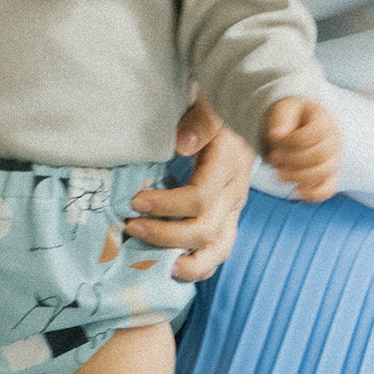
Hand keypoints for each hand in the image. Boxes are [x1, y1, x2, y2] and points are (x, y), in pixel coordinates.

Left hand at [125, 97, 254, 281]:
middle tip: (132, 227)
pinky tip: (173, 268)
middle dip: (166, 235)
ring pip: (220, 249)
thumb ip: (200, 122)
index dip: (166, 205)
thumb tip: (182, 145)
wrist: (241, 118)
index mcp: (229, 165)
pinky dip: (199, 267)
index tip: (135, 201)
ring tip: (158, 266)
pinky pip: (219, 251)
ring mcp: (234, 210)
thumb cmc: (216, 111)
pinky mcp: (228, 219)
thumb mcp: (210, 105)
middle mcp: (235, 192)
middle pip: (207, 229)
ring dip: (187, 262)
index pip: (200, 198)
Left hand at [262, 97, 340, 202]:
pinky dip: (312, 194)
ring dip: (298, 176)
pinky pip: (328, 189)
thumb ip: (280, 120)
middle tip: (273, 158)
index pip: (316, 133)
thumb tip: (277, 136)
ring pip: (324, 173)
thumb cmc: (291, 117)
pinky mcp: (329, 175)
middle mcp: (334, 140)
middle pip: (320, 155)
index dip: (293, 140)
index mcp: (325, 120)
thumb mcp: (283, 109)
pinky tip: (295, 192)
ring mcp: (334, 159)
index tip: (275, 140)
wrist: (298, 125)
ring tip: (279, 174)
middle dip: (293, 160)